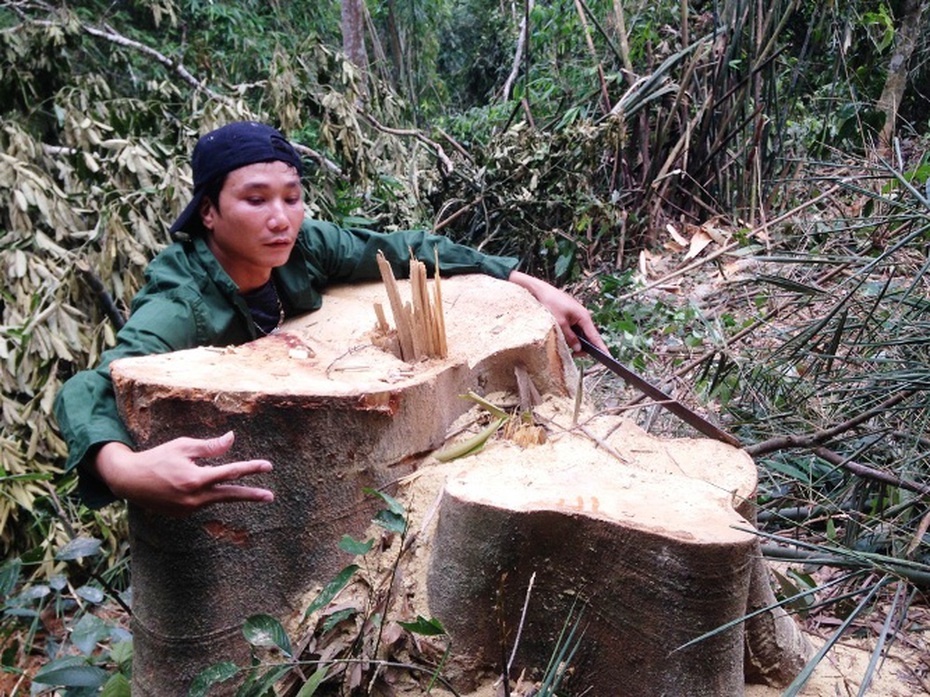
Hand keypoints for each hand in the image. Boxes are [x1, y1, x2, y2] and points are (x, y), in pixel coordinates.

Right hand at [93, 431, 273, 515]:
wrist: (129, 481)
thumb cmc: (157, 458)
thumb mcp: (183, 446)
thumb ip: (210, 446)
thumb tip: (232, 438)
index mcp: (196, 479)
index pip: (230, 473)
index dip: (251, 468)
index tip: (268, 466)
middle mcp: (194, 498)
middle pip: (230, 495)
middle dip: (251, 495)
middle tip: (270, 496)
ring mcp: (188, 509)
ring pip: (217, 499)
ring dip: (233, 495)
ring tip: (254, 494)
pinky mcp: (182, 514)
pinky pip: (203, 502)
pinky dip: (210, 495)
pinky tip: (207, 488)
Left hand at [508, 271, 608, 354]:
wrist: (541, 290)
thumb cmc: (551, 304)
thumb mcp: (559, 324)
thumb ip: (570, 337)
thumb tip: (578, 348)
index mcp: (584, 317)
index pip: (595, 336)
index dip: (601, 348)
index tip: (608, 357)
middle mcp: (583, 316)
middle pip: (589, 336)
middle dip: (584, 347)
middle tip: (574, 355)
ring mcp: (577, 316)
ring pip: (581, 333)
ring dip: (576, 341)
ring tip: (568, 348)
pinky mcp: (571, 315)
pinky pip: (576, 328)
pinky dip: (572, 335)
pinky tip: (565, 339)